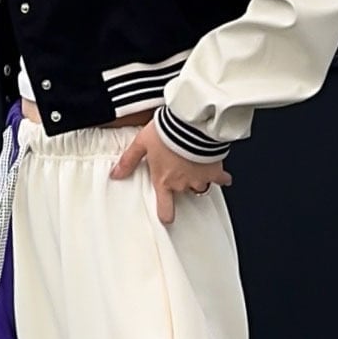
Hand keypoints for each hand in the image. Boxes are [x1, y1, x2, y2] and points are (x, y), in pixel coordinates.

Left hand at [110, 121, 231, 225]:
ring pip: (200, 186)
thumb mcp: (142, 143)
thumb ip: (129, 160)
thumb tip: (115, 174)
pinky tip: (221, 175)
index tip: (167, 216)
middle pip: (182, 193)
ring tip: (195, 166)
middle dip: (181, 183)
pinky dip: (221, 177)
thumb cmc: (167, 131)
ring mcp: (200, 179)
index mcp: (164, 181)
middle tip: (179, 169)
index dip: (166, 215)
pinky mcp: (215, 170)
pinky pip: (221, 179)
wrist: (192, 121)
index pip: (165, 210)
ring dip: (198, 179)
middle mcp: (182, 184)